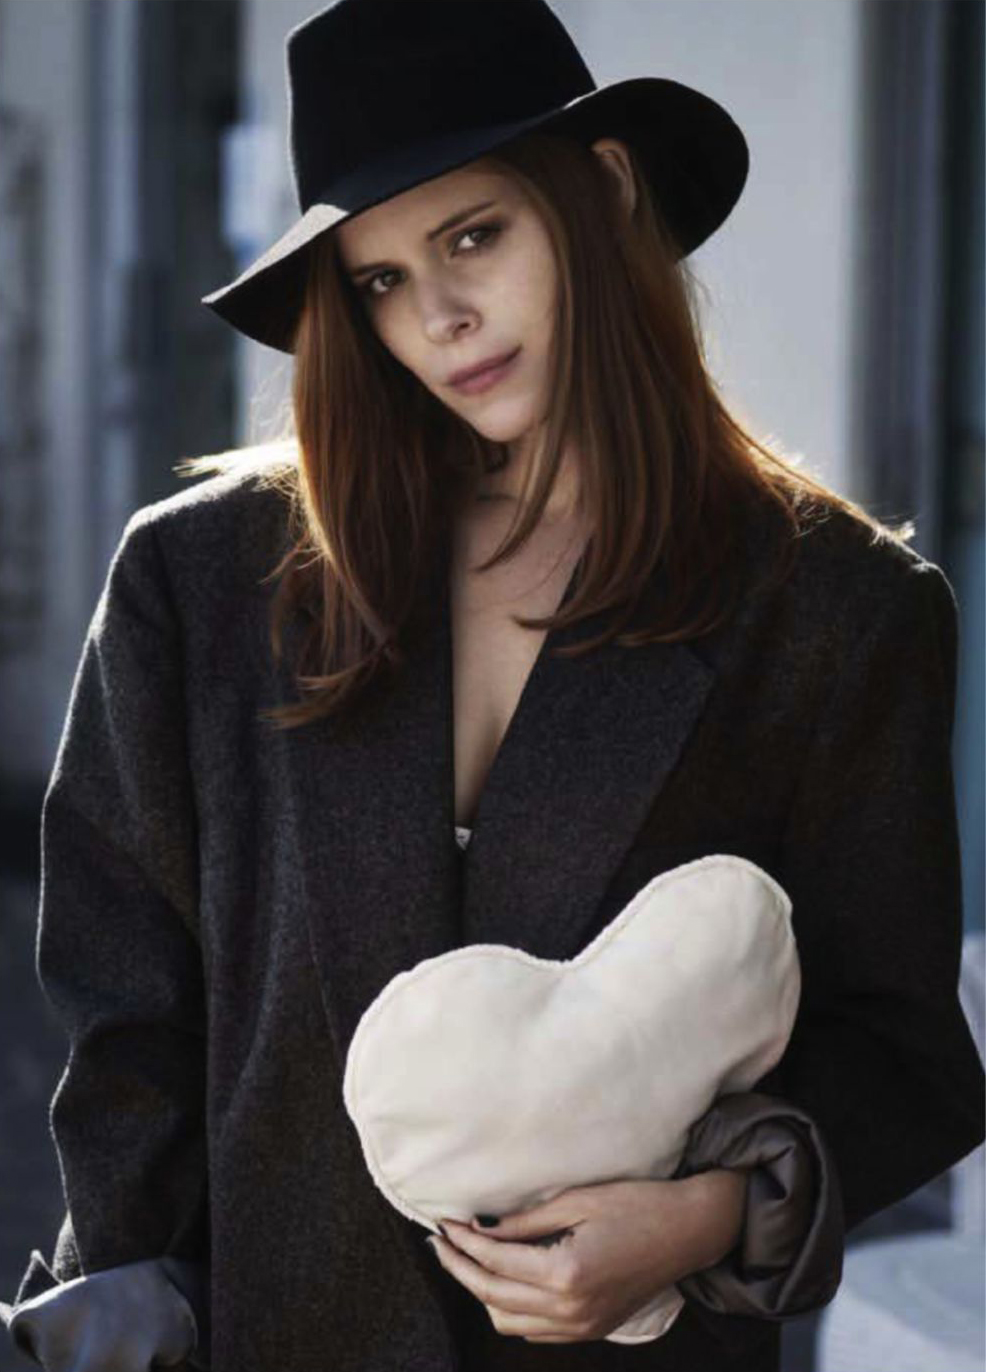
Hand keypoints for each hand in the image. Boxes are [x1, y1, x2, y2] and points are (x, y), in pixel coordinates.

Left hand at [427, 1171, 748, 1342]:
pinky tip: (504, 1281)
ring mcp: (581, 1326)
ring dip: (482, 1292)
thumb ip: (526, 1222)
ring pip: (508, 1322)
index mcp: (566, 1273)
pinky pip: (534, 1331)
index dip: (462, 1242)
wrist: (689, 1232)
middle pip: (492, 1295)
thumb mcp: (578, 1201)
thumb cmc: (638, 1205)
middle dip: (460, 1268)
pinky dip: (510, 1310)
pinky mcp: (590, 1329)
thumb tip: (481, 1227)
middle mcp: (570, 1309)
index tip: (443, 1224)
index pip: (494, 1261)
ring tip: (468, 1259)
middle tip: (440, 1241)